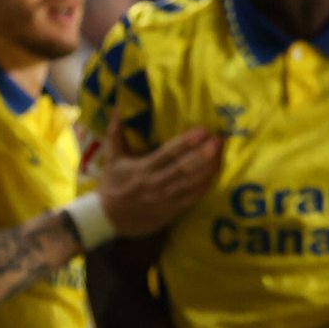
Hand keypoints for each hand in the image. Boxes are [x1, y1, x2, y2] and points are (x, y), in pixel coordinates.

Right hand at [97, 112, 221, 235]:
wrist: (106, 219)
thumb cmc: (111, 185)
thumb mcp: (112, 159)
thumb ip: (116, 133)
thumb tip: (116, 108)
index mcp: (142, 169)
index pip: (167, 154)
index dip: (186, 142)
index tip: (202, 130)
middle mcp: (155, 183)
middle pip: (184, 168)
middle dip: (204, 154)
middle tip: (219, 140)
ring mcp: (165, 199)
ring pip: (191, 184)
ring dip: (209, 169)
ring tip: (222, 154)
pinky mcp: (171, 210)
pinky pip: (192, 198)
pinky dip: (205, 186)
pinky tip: (215, 174)